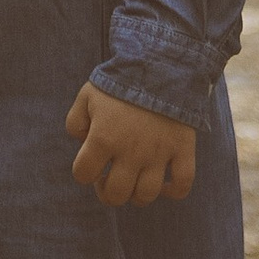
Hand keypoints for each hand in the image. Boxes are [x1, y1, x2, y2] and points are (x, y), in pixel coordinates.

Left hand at [67, 81, 196, 208]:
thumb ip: (75, 121)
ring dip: (137, 194)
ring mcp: (159, 153)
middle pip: (115, 195)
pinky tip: (164, 184)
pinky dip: (173, 191)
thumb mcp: (87, 95)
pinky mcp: (183, 149)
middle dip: (108, 192)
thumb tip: (82, 142)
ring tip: (135, 180)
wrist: (161, 63)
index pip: (83, 175)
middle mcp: (130, 152)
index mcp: (103, 138)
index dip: (84, 172)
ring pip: (146, 195)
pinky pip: (183, 184)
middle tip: (111, 178)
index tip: (92, 163)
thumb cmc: (120, 81)